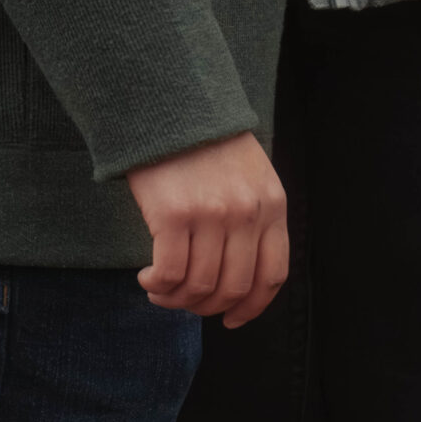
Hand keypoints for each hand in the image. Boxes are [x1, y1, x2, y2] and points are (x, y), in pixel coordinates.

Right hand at [126, 131, 288, 328]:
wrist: (172, 101)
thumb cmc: (206, 142)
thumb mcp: (250, 175)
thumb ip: (253, 218)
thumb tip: (235, 280)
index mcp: (272, 204)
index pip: (272, 275)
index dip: (252, 307)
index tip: (232, 319)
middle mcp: (247, 212)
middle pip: (233, 288)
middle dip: (207, 307)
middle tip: (185, 301)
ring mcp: (212, 214)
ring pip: (199, 287)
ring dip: (176, 300)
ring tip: (160, 289)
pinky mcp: (174, 214)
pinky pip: (170, 274)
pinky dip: (158, 286)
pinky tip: (148, 278)